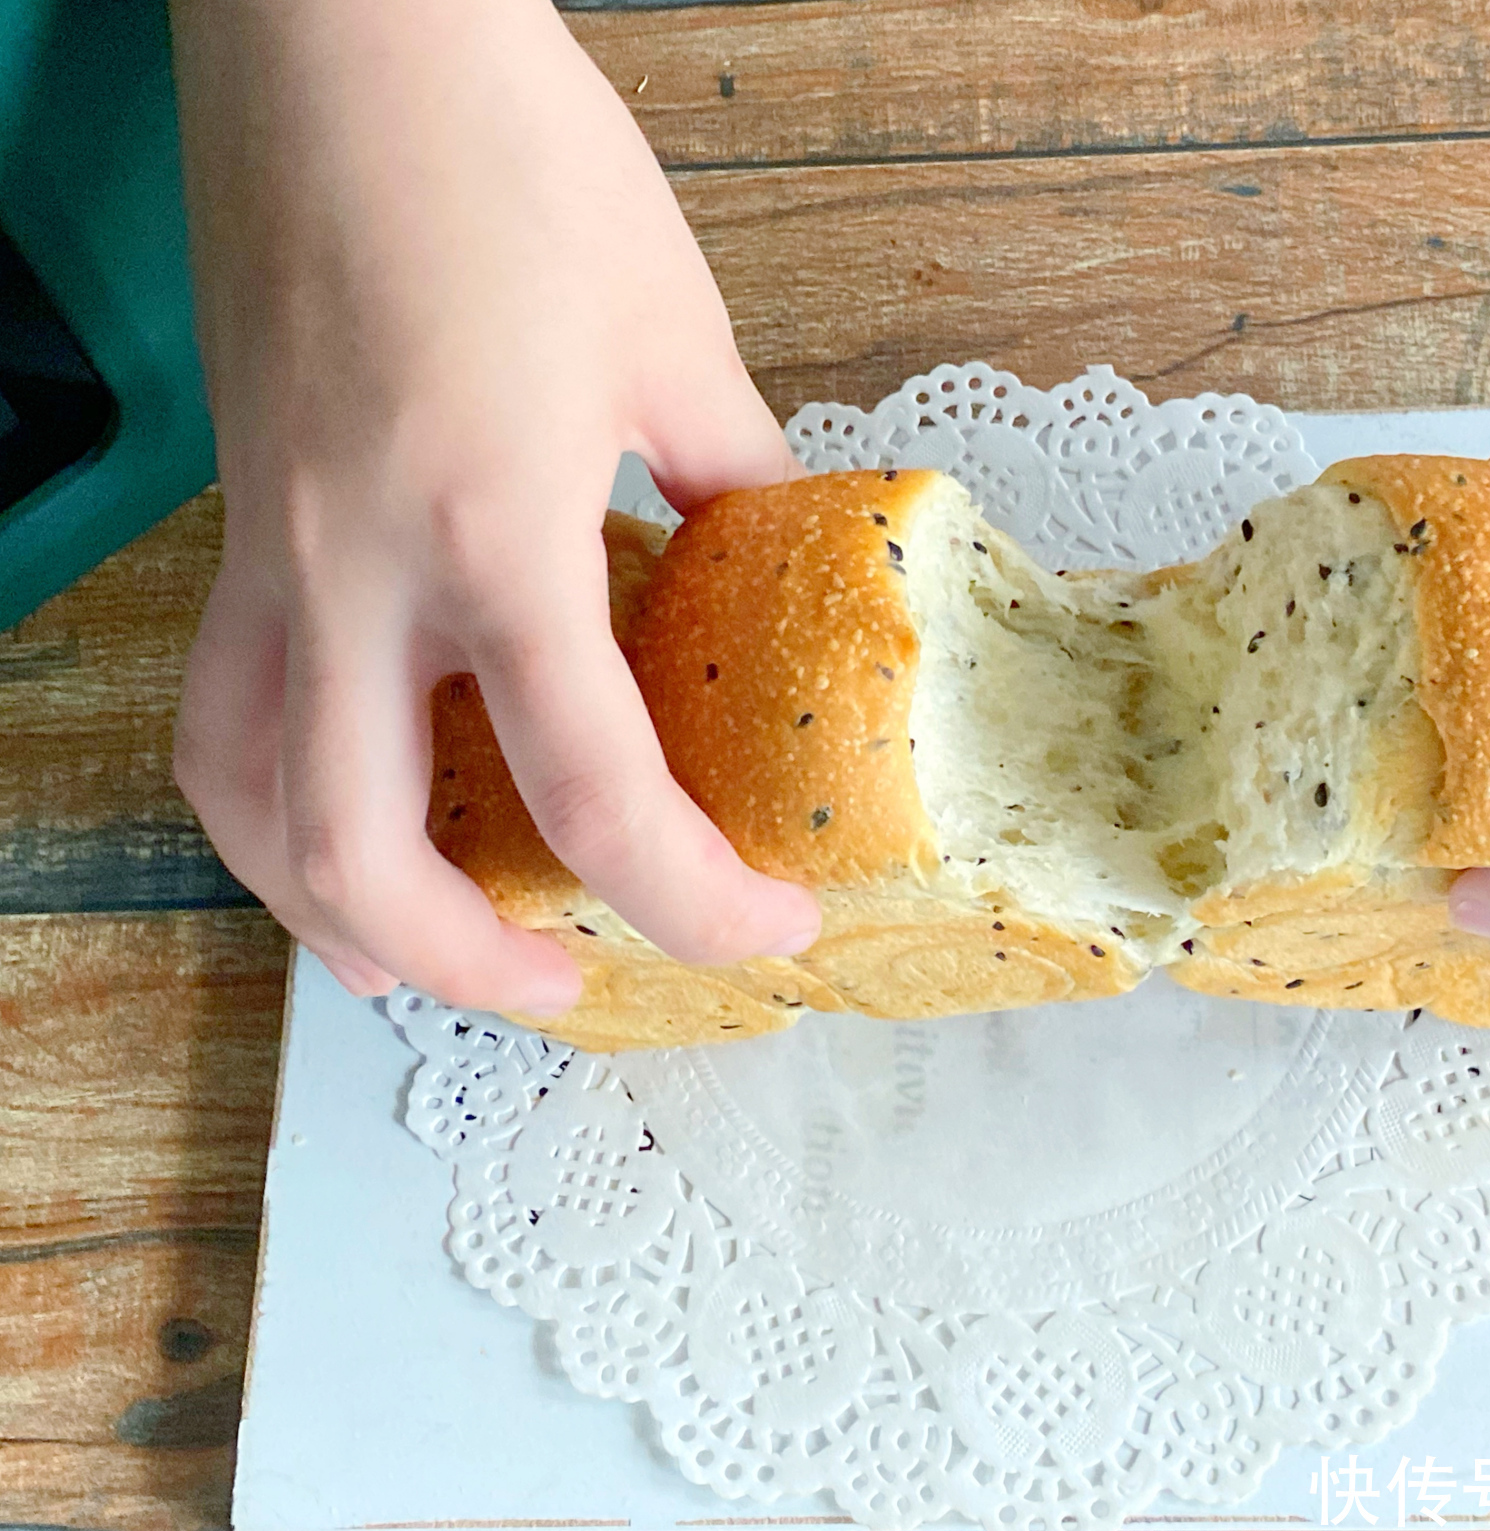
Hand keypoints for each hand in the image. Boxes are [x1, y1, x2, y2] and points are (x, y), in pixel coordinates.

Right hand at [170, 0, 819, 1012]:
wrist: (345, 30)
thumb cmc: (511, 153)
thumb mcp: (676, 335)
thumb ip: (732, 480)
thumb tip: (768, 565)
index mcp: (489, 524)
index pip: (588, 783)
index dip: (691, 894)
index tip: (770, 927)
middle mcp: (351, 564)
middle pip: (360, 854)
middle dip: (473, 963)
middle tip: (576, 983)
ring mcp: (270, 545)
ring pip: (248, 800)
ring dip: (338, 912)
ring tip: (435, 951)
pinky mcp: (241, 514)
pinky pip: (225, 705)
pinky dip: (278, 798)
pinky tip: (352, 806)